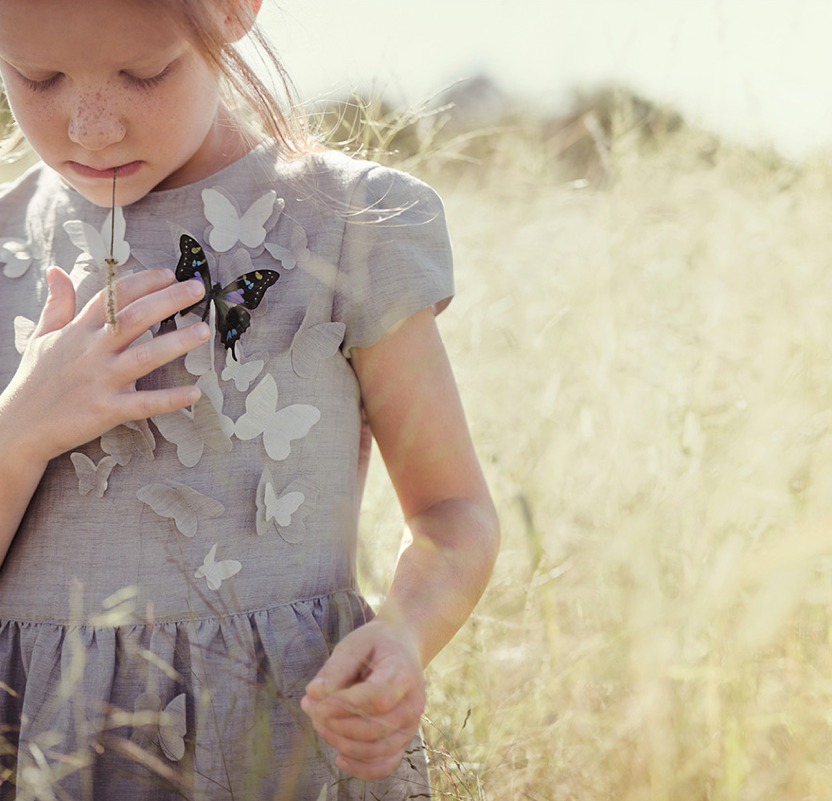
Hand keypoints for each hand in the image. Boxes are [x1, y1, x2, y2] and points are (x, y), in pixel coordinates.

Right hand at [1, 266, 208, 464]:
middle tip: (197, 289)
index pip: (113, 297)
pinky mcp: (107, 410)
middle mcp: (92, 351)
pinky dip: (170, 399)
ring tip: (203, 330)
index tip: (169, 274)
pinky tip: (195, 392)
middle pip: (134, 318)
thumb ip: (58, 305)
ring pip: (144, 357)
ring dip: (177, 343)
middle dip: (168, 300)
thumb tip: (57, 271)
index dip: (142, 282)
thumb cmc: (35, 380)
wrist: (19, 427)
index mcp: (78, 331)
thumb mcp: (42, 337)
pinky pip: (144, 404)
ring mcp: (100, 381)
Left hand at [301, 618, 425, 779]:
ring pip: (376, 750)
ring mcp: (410, 725)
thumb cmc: (374, 645)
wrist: (400, 648)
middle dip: (336, 724)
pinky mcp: (403, 740)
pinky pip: (384, 765)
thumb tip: (313, 695)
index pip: (377, 698)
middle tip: (312, 709)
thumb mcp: (354, 644)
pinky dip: (360, 767)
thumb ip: (335, 668)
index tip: (315, 703)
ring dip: (341, 743)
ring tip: (319, 723)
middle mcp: (413, 703)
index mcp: (403, 673)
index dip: (343, 705)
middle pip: (375, 728)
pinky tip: (338, 756)